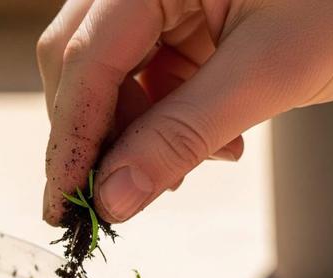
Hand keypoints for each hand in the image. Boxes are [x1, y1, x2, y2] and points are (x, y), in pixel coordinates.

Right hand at [37, 0, 332, 224]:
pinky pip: (154, 74)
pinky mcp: (194, 14)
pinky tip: (212, 144)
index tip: (64, 204)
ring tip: (185, 169)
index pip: (86, 58)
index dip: (71, 138)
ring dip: (138, 133)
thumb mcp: (269, 75)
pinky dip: (170, 119)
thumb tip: (113, 198)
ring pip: (116, 75)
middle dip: (99, 136)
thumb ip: (179, 137)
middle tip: (109, 201)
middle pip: (84, 63)